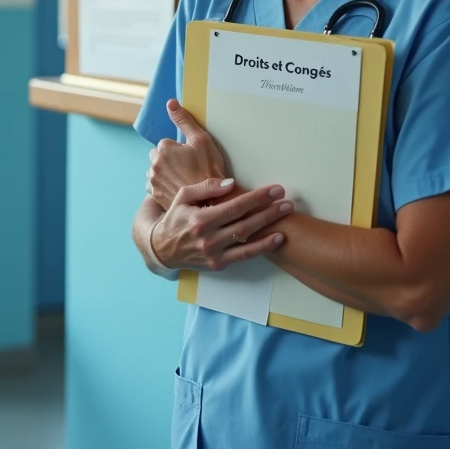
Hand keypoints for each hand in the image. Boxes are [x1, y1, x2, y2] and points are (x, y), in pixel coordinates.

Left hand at [146, 100, 225, 209]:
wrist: (212, 201)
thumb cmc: (209, 169)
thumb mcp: (201, 140)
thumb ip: (184, 120)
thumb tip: (171, 103)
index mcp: (163, 148)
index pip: (166, 144)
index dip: (180, 151)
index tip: (191, 159)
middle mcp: (154, 164)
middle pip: (158, 157)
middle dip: (168, 160)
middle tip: (187, 168)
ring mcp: (153, 181)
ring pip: (156, 171)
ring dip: (165, 173)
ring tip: (183, 179)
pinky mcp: (155, 195)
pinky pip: (155, 186)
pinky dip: (164, 186)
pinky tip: (178, 188)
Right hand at [151, 178, 292, 271]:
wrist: (162, 248)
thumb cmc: (175, 217)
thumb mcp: (183, 196)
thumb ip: (206, 187)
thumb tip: (232, 184)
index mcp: (200, 219)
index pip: (235, 206)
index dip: (257, 197)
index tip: (275, 189)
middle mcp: (208, 238)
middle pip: (245, 223)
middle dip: (269, 211)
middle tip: (287, 201)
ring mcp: (214, 253)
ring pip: (247, 240)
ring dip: (270, 227)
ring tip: (287, 216)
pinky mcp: (218, 264)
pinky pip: (244, 255)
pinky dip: (263, 248)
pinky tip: (277, 238)